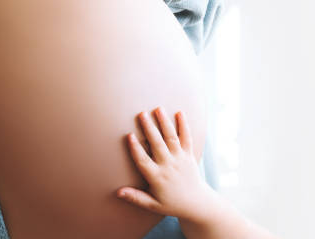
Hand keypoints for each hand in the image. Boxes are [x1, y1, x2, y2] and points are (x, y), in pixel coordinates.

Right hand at [116, 108, 216, 222]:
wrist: (196, 203)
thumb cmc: (171, 204)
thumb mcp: (152, 204)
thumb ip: (135, 197)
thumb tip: (118, 192)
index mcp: (157, 177)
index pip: (144, 160)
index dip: (136, 148)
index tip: (129, 135)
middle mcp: (169, 165)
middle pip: (158, 144)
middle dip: (149, 128)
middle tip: (141, 114)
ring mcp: (180, 159)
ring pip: (172, 138)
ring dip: (165, 122)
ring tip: (158, 109)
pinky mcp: (189, 155)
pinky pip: (187, 138)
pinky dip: (184, 125)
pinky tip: (179, 112)